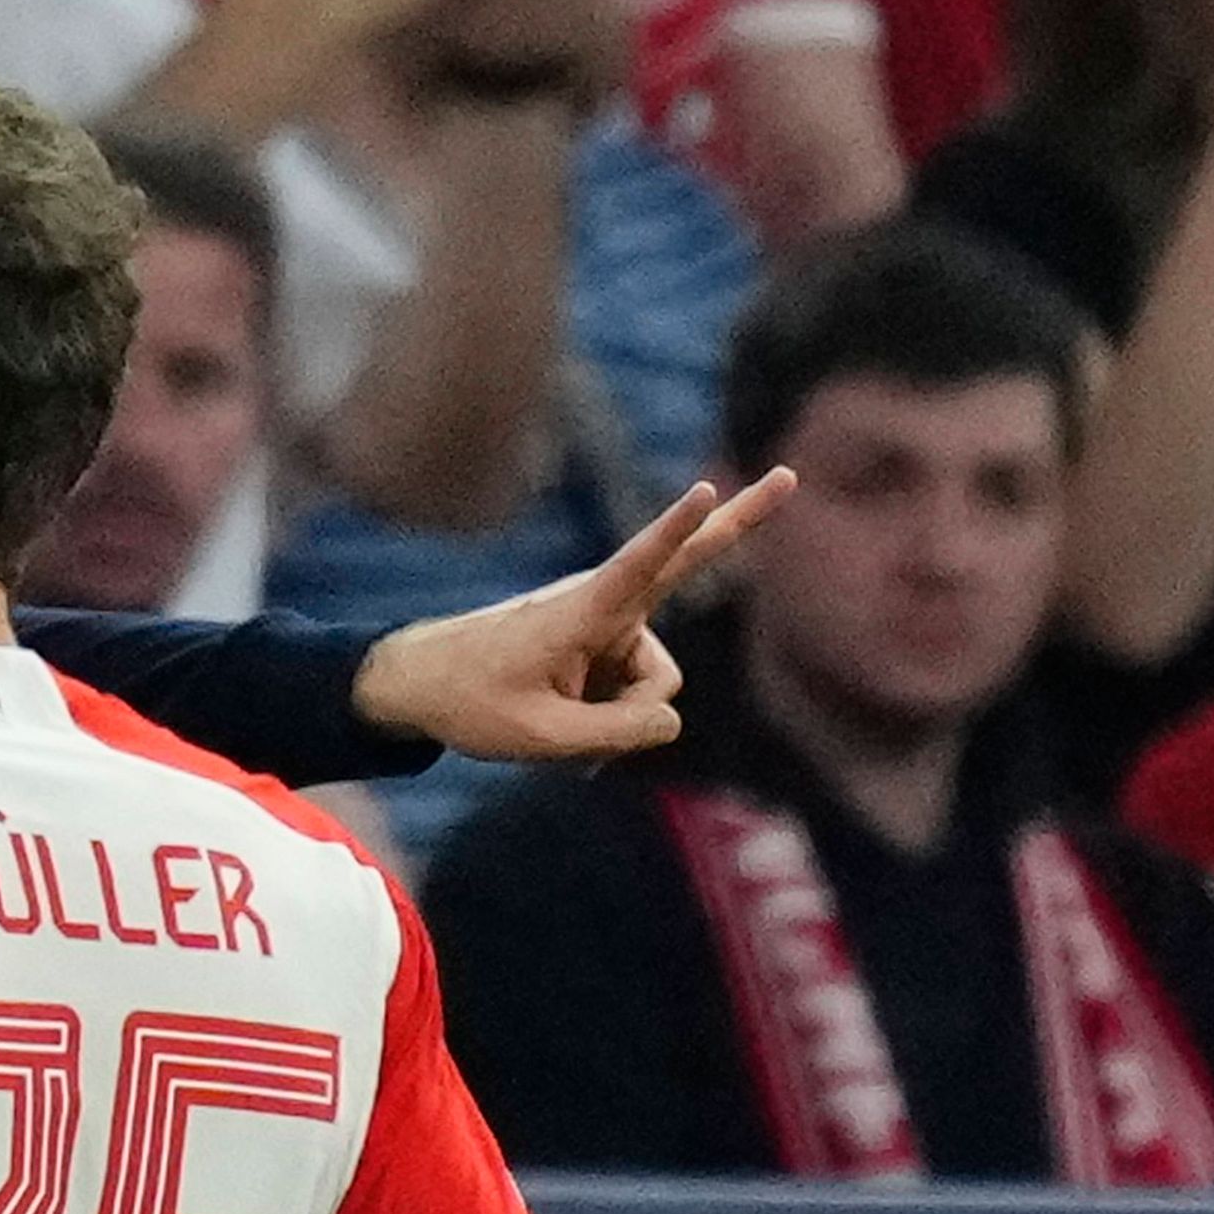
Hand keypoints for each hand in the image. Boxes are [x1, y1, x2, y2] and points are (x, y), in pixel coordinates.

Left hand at [354, 471, 793, 760]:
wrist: (423, 687)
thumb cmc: (473, 702)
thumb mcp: (544, 737)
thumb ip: (620, 733)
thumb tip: (673, 720)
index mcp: (583, 610)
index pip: (640, 564)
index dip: (676, 531)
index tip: (705, 490)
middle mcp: (606, 606)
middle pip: (687, 565)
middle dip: (739, 523)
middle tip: (790, 476)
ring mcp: (611, 624)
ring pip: (654, 684)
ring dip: (620, 718)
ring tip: (560, 725)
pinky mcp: (608, 644)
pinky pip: (635, 693)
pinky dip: (610, 718)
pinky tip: (569, 728)